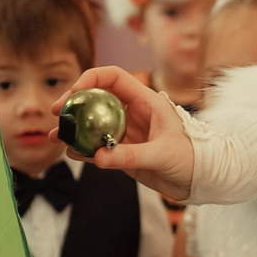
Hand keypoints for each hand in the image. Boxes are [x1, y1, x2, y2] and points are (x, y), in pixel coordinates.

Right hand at [60, 67, 194, 201]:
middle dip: (74, 102)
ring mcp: (125, 132)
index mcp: (145, 100)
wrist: (201, 179)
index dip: (91, 78)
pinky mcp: (122, 152)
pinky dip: (83, 150)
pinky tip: (71, 154)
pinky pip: (97, 147)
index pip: (113, 77)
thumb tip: (99, 157)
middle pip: (96, 98)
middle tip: (57, 113)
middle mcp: (132, 112)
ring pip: (93, 124)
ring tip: (56, 137)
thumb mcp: (163, 154)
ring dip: (74, 128)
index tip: (74, 91)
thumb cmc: (192, 157)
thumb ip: (131, 156)